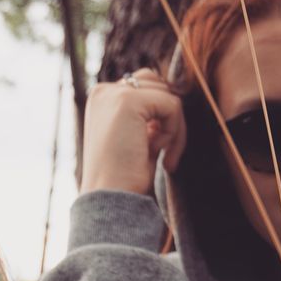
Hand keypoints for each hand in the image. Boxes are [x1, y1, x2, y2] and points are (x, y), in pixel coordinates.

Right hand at [79, 67, 186, 195]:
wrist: (110, 195)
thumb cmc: (125, 175)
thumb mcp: (139, 137)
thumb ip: (151, 116)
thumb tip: (176, 99)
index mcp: (104, 98)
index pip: (148, 87)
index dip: (162, 118)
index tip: (157, 151)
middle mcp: (105, 91)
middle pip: (160, 85)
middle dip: (170, 119)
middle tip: (164, 154)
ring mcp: (114, 93)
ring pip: (168, 95)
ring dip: (173, 126)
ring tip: (159, 153)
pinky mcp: (127, 101)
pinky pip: (173, 105)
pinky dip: (174, 132)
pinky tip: (157, 153)